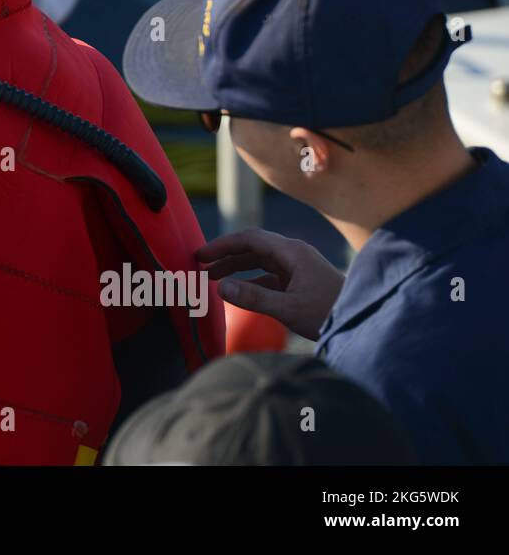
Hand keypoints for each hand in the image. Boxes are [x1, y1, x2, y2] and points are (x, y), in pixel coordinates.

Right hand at [195, 228, 344, 340]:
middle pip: (253, 247)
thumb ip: (253, 297)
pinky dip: (251, 280)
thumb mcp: (289, 308)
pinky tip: (238, 291)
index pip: (250, 238)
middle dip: (226, 255)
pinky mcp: (301, 282)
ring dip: (237, 267)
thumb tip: (220, 287)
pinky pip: (269, 275)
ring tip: (213, 278)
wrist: (363, 324)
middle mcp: (294, 255)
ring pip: (260, 261)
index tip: (201, 255)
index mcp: (292, 252)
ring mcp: (298, 268)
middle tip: (200, 265)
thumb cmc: (330, 314)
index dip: (223, 245)